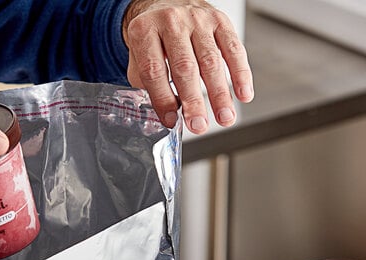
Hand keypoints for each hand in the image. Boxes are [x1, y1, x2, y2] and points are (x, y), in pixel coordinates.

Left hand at [122, 0, 253, 133]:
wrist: (164, 5)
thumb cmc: (152, 38)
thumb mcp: (138, 58)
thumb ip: (148, 85)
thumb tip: (169, 114)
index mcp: (145, 31)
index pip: (154, 70)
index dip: (162, 99)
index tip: (171, 121)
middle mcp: (172, 22)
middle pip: (185, 67)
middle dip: (193, 101)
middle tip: (199, 125)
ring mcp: (197, 20)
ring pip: (211, 61)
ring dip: (220, 94)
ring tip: (224, 117)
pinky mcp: (219, 20)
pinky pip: (233, 48)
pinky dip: (240, 73)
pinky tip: (243, 94)